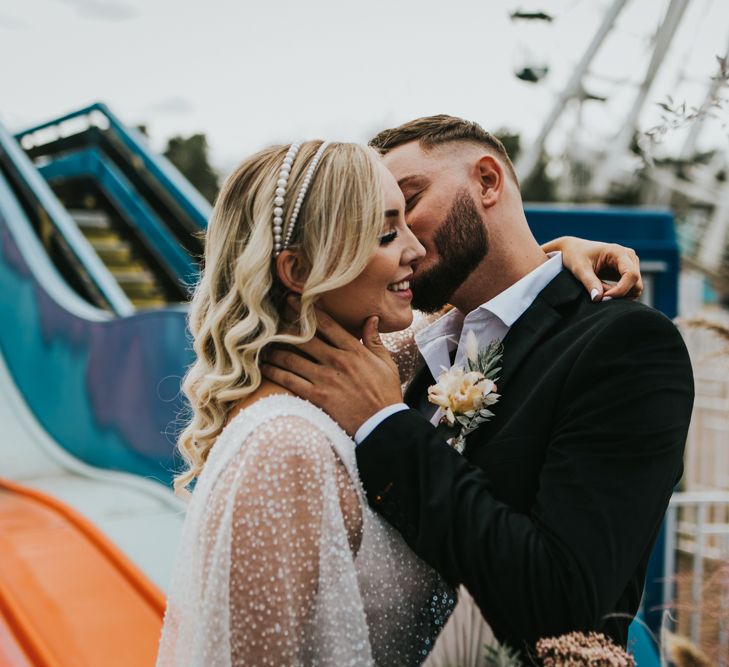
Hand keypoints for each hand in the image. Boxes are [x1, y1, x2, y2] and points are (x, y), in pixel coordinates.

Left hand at [262, 300, 402, 435]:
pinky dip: (274, 372)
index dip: (307, 310)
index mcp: (354, 350)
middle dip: (286, 325)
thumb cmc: (386, 393)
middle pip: (304, 337)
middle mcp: (337, 361)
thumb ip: (374, 340)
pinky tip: (264, 366)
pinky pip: (289, 381)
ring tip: (262, 343)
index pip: (326, 324)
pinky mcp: (317, 397)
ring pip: (292, 358)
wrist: (383, 424)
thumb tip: (371, 318)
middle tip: (270, 318)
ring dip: (275, 349)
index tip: (292, 300)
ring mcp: (325, 379)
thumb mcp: (385, 363)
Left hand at [542, 237, 642, 301]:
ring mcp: (630, 264)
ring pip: (635, 288)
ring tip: (600, 290)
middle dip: (619, 294)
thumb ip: (589, 282)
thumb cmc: (576, 255)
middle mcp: (629, 257)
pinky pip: (630, 288)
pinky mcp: (627, 272)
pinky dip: (619, 294)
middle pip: (636, 283)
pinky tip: (604, 291)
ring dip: (619, 295)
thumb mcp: (579, 269)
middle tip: (599, 294)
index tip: (604, 297)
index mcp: (618, 252)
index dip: (620, 290)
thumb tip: (598, 298)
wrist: (574, 249)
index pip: (631, 275)